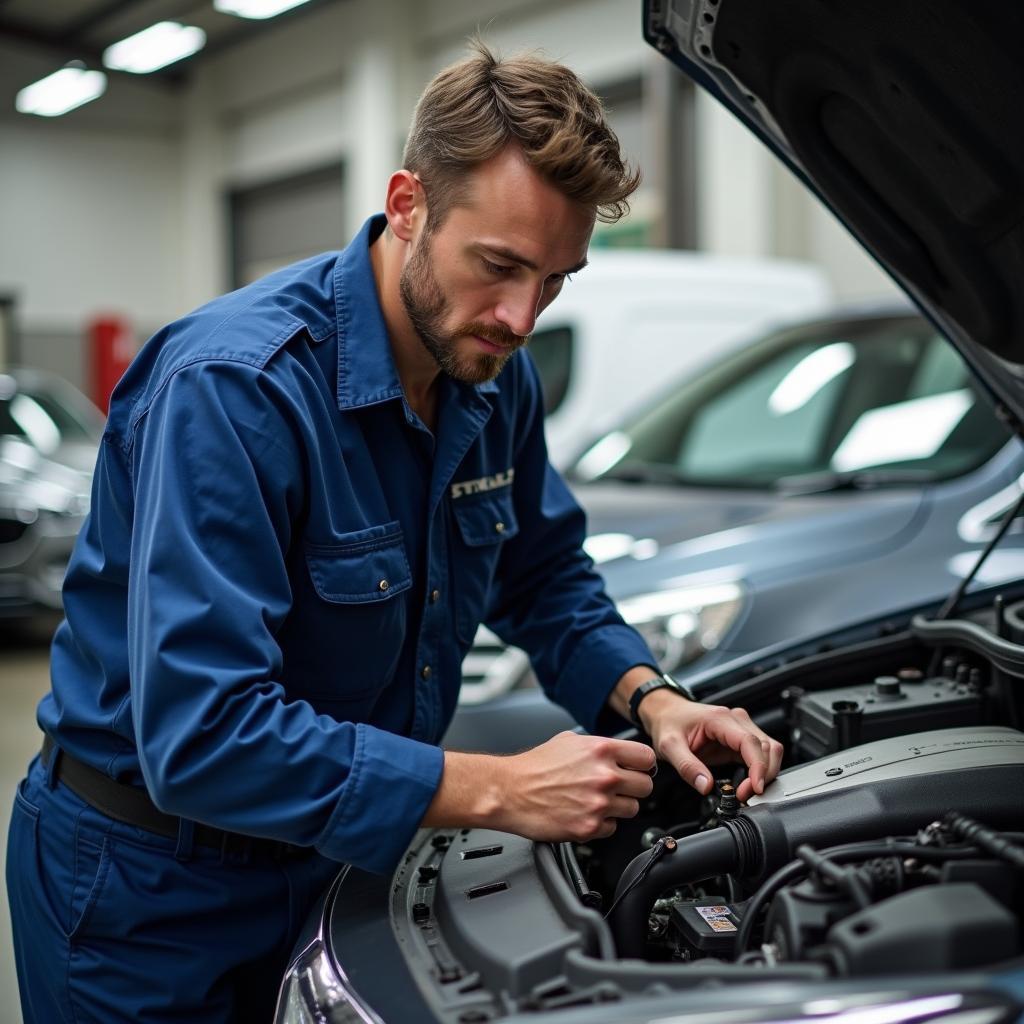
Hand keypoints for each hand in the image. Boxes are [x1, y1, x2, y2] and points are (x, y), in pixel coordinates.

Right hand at [494, 731, 654, 841]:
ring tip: (597, 800)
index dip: (643, 765)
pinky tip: (585, 813)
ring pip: (632, 809)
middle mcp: (604, 777)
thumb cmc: (534, 766)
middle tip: (618, 787)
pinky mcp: (589, 827)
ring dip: (619, 806)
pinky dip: (602, 823)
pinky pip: (612, 828)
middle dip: (633, 787)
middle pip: (646, 786)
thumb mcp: (570, 741)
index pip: (647, 758)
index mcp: (601, 750)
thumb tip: (620, 753)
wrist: (509, 791)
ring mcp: (598, 804)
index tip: (638, 769)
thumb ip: (599, 746)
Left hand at [639, 689, 783, 800]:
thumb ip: (687, 767)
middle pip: (767, 746)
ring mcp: (740, 729)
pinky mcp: (740, 739)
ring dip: (765, 773)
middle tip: (746, 795)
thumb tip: (706, 786)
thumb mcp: (669, 746)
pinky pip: (760, 754)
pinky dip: (760, 771)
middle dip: (763, 774)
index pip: (750, 742)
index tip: (756, 787)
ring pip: (769, 750)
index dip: (758, 766)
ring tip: (747, 791)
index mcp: (719, 718)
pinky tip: (748, 784)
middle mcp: (735, 720)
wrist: (666, 712)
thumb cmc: (668, 723)